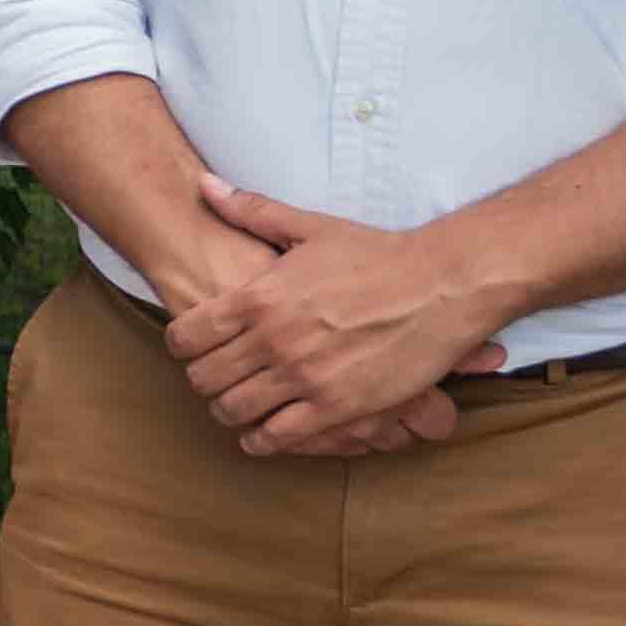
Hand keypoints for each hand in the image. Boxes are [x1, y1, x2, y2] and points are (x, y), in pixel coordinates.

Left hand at [164, 174, 504, 454]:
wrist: (443, 285)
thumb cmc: (377, 254)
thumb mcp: (309, 227)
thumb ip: (252, 211)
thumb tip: (204, 185)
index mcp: (258, 298)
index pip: (186, 336)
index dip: (182, 346)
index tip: (193, 348)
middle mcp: (273, 341)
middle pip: (203, 379)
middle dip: (203, 381)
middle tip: (215, 380)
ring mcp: (304, 377)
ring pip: (235, 411)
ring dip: (229, 412)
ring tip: (237, 407)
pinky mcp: (338, 407)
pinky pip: (280, 437)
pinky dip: (264, 440)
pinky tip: (264, 435)